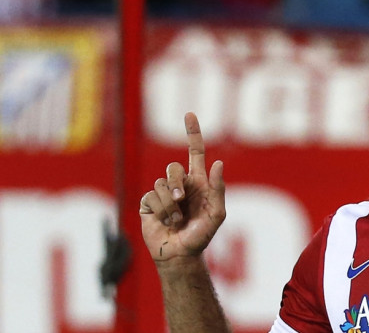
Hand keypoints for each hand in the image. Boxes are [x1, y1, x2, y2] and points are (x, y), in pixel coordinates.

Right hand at [140, 113, 225, 263]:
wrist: (180, 255)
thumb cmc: (201, 236)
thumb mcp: (217, 214)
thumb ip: (218, 189)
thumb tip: (218, 162)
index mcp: (198, 182)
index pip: (195, 151)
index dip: (192, 132)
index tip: (189, 114)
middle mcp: (180, 184)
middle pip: (173, 167)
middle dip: (176, 183)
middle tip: (181, 201)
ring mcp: (163, 193)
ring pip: (161, 183)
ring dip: (171, 204)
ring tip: (177, 220)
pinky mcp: (149, 203)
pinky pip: (152, 196)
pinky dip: (161, 210)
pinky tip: (166, 222)